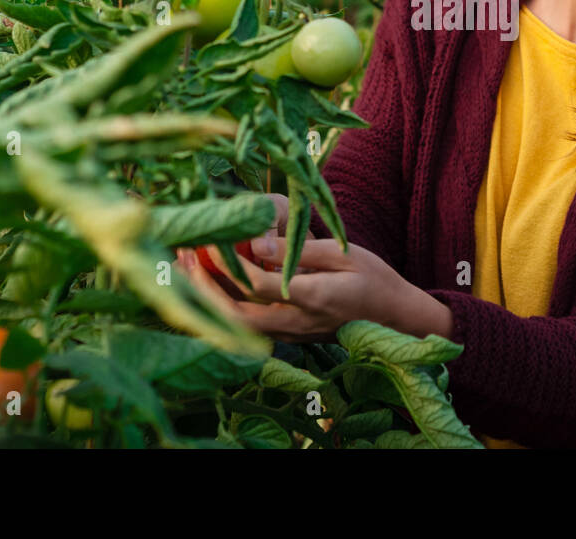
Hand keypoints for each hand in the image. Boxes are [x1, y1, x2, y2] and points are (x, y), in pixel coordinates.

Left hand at [176, 234, 448, 343]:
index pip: (259, 285)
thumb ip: (300, 251)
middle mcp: (296, 322)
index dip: (229, 265)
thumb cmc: (373, 278)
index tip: (210, 239)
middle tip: (182, 257)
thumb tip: (258, 245)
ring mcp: (290, 334)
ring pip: (235, 325)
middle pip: (235, 314)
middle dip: (203, 288)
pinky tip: (207, 284)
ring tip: (186, 268)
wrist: (393, 318)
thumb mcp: (344, 255)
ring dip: (207, 299)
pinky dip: (221, 306)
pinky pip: (245, 325)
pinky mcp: (286, 335)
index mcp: (313, 297)